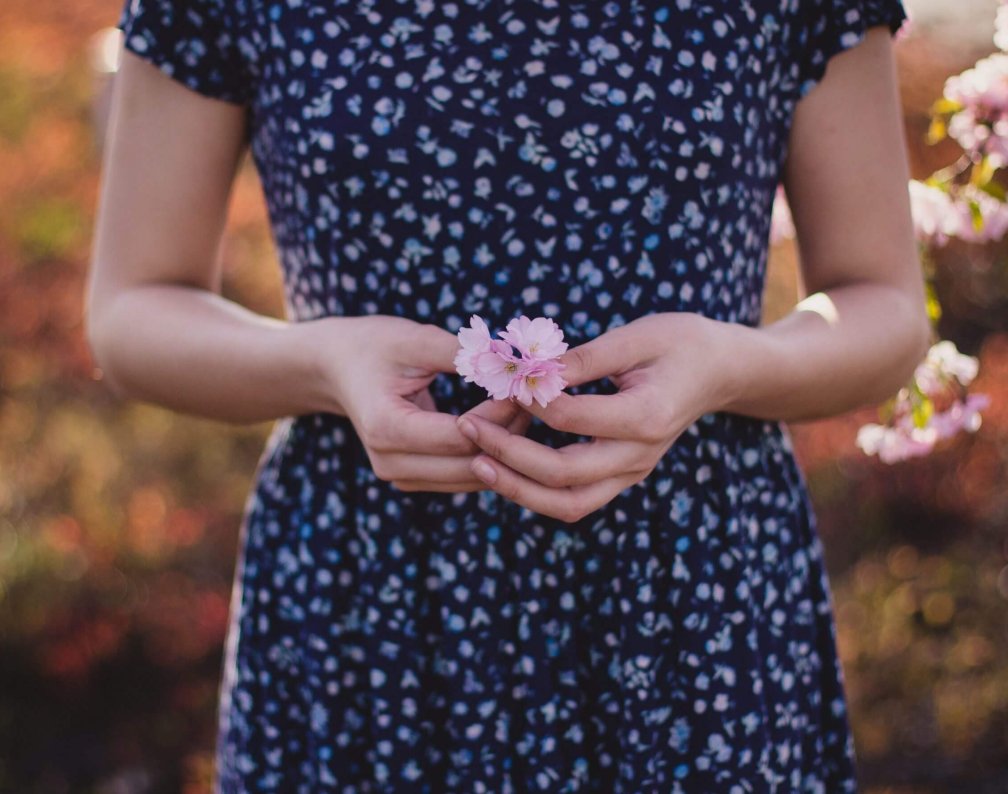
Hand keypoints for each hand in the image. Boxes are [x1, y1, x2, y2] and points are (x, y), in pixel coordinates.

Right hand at [316, 315, 531, 492]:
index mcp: (387, 428)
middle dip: (510, 433)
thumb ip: (463, 354)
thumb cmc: (374, 346)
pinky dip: (491, 455)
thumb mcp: (415, 339)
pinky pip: (465, 478)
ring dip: (505, 448)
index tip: (526, 385)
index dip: (501, 413)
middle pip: (472, 464)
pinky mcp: (413, 480)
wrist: (336, 368)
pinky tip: (508, 424)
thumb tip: (515, 363)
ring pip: (474, 478)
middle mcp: (391, 463)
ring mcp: (401, 478)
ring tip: (525, 408)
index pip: (463, 435)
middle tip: (536, 398)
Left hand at [454, 313, 735, 520]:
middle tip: (467, 427)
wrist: (719, 371)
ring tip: (476, 462)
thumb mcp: (636, 336)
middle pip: (564, 475)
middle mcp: (639, 455)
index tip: (499, 379)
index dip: (527, 400)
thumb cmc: (679, 343)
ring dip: (517, 488)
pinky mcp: (623, 477)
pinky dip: (536, 491)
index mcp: (645, 416)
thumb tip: (531, 369)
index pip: (570, 419)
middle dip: (508, 454)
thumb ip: (583, 358)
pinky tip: (504, 468)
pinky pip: (575, 501)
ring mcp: (632, 473)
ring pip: (567, 503)